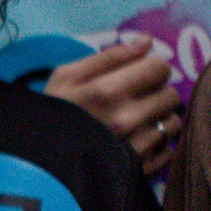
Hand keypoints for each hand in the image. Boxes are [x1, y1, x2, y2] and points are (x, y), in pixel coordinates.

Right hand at [43, 38, 181, 174]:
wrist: (38, 163)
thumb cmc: (52, 112)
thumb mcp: (67, 76)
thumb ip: (110, 56)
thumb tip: (146, 41)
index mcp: (108, 90)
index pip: (159, 68)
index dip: (151, 67)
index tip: (138, 74)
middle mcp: (127, 118)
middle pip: (170, 95)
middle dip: (157, 92)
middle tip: (137, 99)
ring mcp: (135, 146)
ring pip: (172, 123)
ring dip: (159, 119)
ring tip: (138, 121)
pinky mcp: (140, 169)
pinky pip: (168, 151)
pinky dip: (158, 145)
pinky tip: (138, 142)